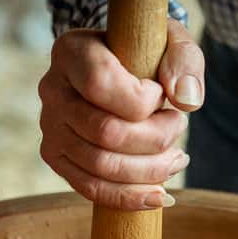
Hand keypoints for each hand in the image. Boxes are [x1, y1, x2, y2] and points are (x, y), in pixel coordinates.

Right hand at [38, 19, 203, 209]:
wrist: (116, 66)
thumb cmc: (143, 52)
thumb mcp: (169, 40)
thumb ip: (184, 60)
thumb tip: (186, 101)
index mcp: (72, 51)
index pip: (101, 84)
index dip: (142, 99)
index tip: (161, 94)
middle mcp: (53, 89)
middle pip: (106, 132)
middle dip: (156, 138)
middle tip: (178, 126)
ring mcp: (51, 127)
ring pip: (101, 166)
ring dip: (150, 170)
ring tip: (176, 159)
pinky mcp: (56, 157)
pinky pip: (91, 189)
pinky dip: (129, 198)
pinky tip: (158, 195)